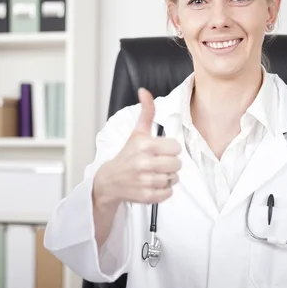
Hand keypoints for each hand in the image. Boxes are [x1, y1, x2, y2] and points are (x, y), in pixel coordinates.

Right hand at [94, 88, 181, 208]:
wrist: (109, 180)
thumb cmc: (127, 156)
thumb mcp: (136, 133)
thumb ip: (146, 112)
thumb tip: (144, 91)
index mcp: (144, 145)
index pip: (176, 147)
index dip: (170, 149)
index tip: (160, 151)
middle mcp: (144, 163)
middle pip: (177, 164)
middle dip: (170, 164)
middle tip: (158, 163)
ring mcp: (145, 181)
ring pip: (174, 179)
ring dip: (167, 177)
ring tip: (155, 174)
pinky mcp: (147, 196)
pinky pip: (169, 193)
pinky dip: (164, 191)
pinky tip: (153, 184)